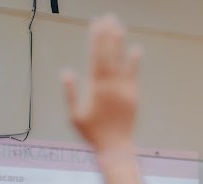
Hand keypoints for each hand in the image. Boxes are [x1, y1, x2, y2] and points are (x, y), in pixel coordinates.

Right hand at [62, 14, 139, 152]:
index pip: (95, 57)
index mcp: (96, 89)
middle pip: (109, 55)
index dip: (95, 40)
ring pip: (121, 61)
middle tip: (107, 17)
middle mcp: (111, 86)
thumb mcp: (74, 116)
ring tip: (118, 25)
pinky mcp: (133, 96)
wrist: (115, 148)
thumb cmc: (92, 134)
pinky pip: (134, 75)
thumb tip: (66, 71)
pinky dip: (135, 62)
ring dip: (119, 43)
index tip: (95, 24)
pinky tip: (136, 49)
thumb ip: (70, 93)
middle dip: (107, 35)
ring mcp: (124, 90)